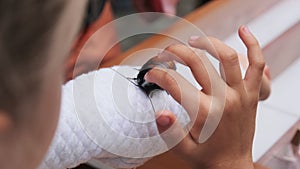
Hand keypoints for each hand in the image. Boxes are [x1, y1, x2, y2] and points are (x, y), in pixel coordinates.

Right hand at [145, 26, 264, 168]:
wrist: (232, 166)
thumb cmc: (207, 158)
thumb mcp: (182, 150)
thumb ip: (169, 131)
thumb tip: (160, 112)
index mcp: (205, 113)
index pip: (175, 83)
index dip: (158, 74)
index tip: (151, 74)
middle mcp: (225, 100)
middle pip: (198, 63)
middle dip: (176, 53)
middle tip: (165, 53)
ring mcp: (241, 94)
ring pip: (227, 57)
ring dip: (208, 43)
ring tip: (193, 41)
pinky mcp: (251, 94)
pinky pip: (257, 65)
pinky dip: (252, 46)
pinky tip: (243, 32)